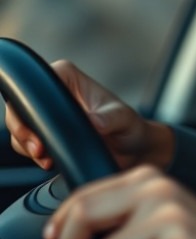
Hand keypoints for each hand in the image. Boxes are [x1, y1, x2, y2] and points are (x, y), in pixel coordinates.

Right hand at [5, 59, 172, 170]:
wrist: (133, 150)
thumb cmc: (130, 127)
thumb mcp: (123, 120)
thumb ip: (109, 119)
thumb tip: (94, 122)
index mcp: (68, 77)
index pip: (37, 82)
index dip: (30, 103)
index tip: (38, 127)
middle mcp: (55, 92)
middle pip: (20, 106)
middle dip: (23, 129)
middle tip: (38, 148)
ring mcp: (49, 113)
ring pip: (20, 126)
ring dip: (26, 144)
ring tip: (45, 157)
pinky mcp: (46, 132)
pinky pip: (26, 142)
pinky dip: (32, 154)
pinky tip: (47, 161)